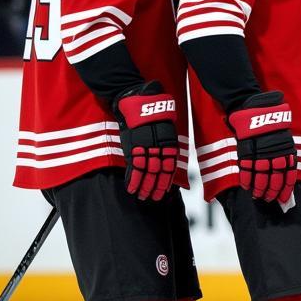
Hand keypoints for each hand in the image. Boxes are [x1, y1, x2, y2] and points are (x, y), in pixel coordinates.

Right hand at [115, 82, 179, 200]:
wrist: (138, 102)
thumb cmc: (152, 115)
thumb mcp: (165, 130)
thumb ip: (166, 145)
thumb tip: (166, 158)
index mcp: (169, 144)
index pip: (169, 168)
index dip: (166, 181)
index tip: (164, 192)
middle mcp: (158, 148)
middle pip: (158, 173)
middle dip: (156, 187)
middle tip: (153, 199)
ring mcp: (145, 148)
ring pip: (146, 173)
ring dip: (144, 187)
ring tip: (142, 197)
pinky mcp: (132, 147)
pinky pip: (132, 168)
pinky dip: (132, 180)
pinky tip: (131, 189)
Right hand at [227, 91, 297, 203]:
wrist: (257, 111)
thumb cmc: (273, 127)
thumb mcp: (285, 140)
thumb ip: (286, 156)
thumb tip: (286, 173)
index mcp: (287, 152)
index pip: (289, 175)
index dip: (286, 189)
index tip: (283, 198)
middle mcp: (275, 155)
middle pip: (275, 179)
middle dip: (272, 192)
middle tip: (269, 199)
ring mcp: (261, 154)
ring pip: (261, 177)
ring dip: (259, 189)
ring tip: (258, 196)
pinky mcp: (247, 152)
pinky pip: (247, 170)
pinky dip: (246, 180)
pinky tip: (246, 187)